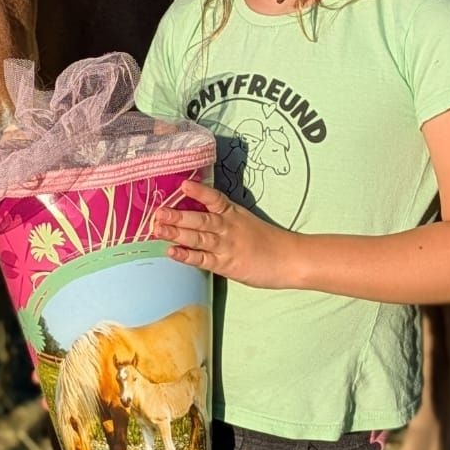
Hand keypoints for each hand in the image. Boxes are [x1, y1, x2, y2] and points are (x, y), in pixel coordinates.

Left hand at [152, 180, 301, 288]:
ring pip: (198, 238)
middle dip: (178, 215)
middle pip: (201, 219)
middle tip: (158, 211)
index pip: (214, 199)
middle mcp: (228, 227)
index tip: (183, 185)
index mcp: (234, 213)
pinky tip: (172, 252)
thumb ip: (225, 218)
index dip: (199, 192)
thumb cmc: (268, 241)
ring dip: (177, 233)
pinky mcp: (227, 265)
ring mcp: (227, 246)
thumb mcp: (246, 221)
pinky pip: (203, 259)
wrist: (291, 258)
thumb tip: (199, 215)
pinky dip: (187, 256)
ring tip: (158, 229)